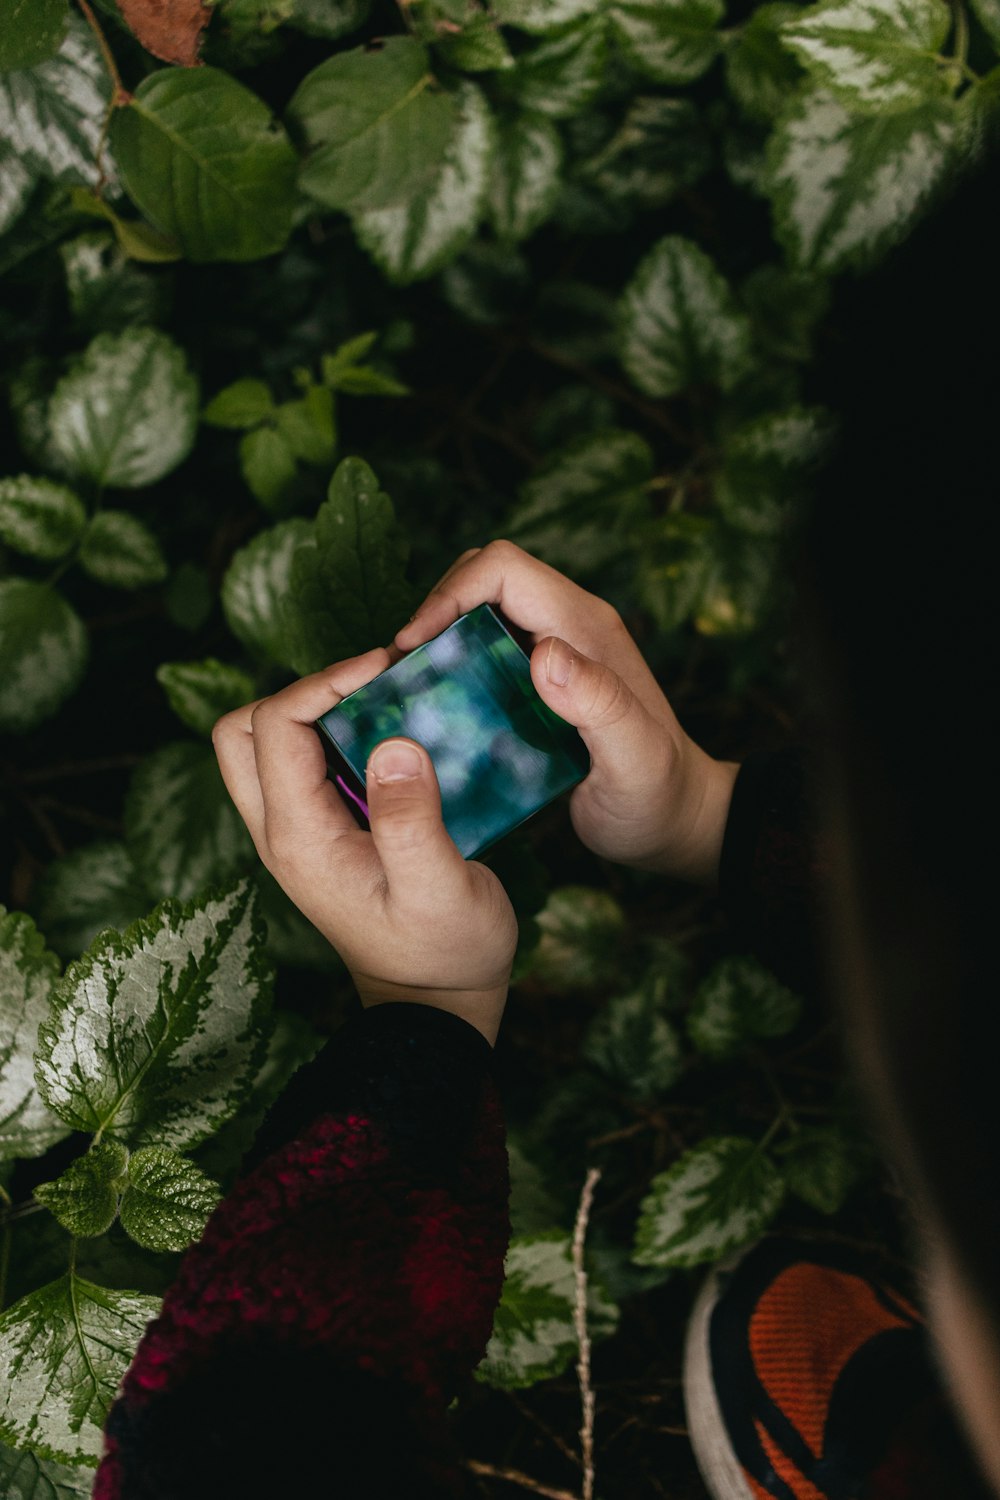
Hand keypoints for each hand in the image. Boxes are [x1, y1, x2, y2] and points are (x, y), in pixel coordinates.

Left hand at [212, 649, 517, 1044]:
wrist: (437, 1007)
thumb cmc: (445, 952)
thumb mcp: (441, 889)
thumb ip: (412, 821)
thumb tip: (394, 743)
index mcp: (299, 839)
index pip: (273, 726)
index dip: (323, 682)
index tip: (387, 669)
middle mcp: (282, 831)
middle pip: (244, 731)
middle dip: (302, 690)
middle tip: (371, 684)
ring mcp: (298, 835)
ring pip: (268, 745)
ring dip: (316, 711)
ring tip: (384, 700)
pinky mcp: (323, 834)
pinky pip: (305, 764)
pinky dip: (337, 734)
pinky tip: (392, 733)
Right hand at [392, 541, 738, 886]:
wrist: (677, 820)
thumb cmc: (658, 796)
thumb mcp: (634, 759)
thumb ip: (600, 704)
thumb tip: (545, 653)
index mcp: (584, 627)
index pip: (503, 569)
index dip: (449, 594)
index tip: (414, 646)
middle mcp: (566, 627)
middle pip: (483, 577)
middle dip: (435, 610)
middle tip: (404, 668)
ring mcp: (553, 652)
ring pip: (479, 612)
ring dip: (438, 638)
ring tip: (406, 687)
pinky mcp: (539, 681)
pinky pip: (484, 650)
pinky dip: (450, 666)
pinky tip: (433, 709)